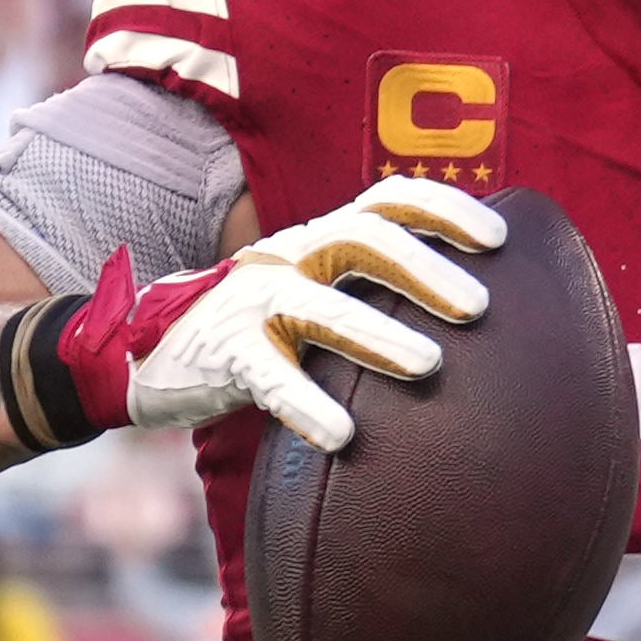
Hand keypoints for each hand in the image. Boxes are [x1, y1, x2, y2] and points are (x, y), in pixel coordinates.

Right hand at [51, 177, 501, 454]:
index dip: (445, 210)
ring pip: (320, 305)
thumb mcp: (311, 298)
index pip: (387, 202)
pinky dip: (308, 405)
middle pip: (363, 239)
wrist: (141, 353)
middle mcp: (289, 259)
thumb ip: (369, 297)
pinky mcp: (222, 356)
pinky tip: (344, 438)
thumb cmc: (254, 333)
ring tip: (430, 365)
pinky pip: (268, 378)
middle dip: (426, 268)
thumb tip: (466, 316)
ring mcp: (252, 304)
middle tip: (479, 309)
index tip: (499, 240)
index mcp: (318, 241)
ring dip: (379, 333)